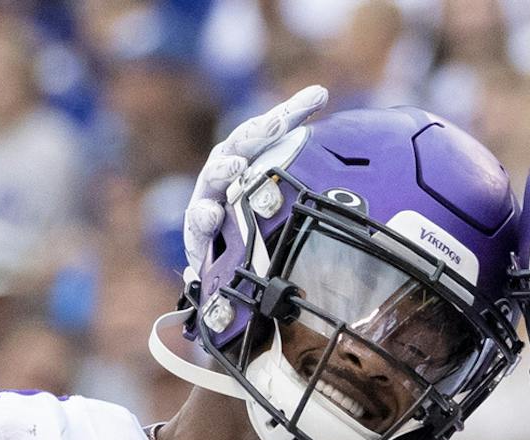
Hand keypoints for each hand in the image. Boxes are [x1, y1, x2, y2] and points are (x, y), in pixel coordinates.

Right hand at [181, 85, 328, 282]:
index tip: (319, 95)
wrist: (218, 254)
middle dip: (260, 132)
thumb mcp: (278, 189)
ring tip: (237, 166)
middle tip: (278, 123)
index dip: (296, 110)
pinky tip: (213, 215)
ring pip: (215, 175)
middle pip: (244, 143)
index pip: (274, 127)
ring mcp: (210, 194)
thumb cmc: (249, 213)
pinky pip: (199, 220)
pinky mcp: (198, 226)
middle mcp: (228, 166)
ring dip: (225, 169)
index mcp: (250, 153)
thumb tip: (331, 116)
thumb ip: (303, 164)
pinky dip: (204, 216)